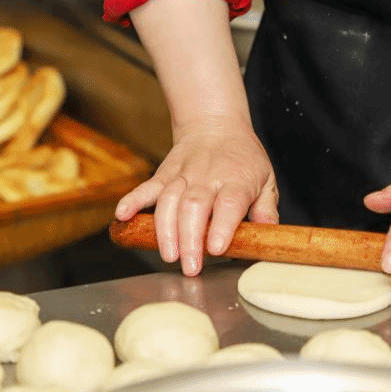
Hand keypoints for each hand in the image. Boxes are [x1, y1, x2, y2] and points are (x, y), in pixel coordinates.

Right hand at [114, 115, 278, 275]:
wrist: (215, 124)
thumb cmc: (242, 158)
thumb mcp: (266, 178)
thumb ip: (266, 207)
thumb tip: (268, 232)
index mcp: (236, 180)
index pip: (228, 204)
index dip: (221, 226)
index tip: (216, 248)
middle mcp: (207, 177)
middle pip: (195, 207)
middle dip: (189, 239)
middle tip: (190, 267)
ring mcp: (182, 175)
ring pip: (169, 201)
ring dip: (165, 229)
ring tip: (167, 255)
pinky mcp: (163, 175)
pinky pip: (146, 188)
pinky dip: (132, 201)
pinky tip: (122, 216)